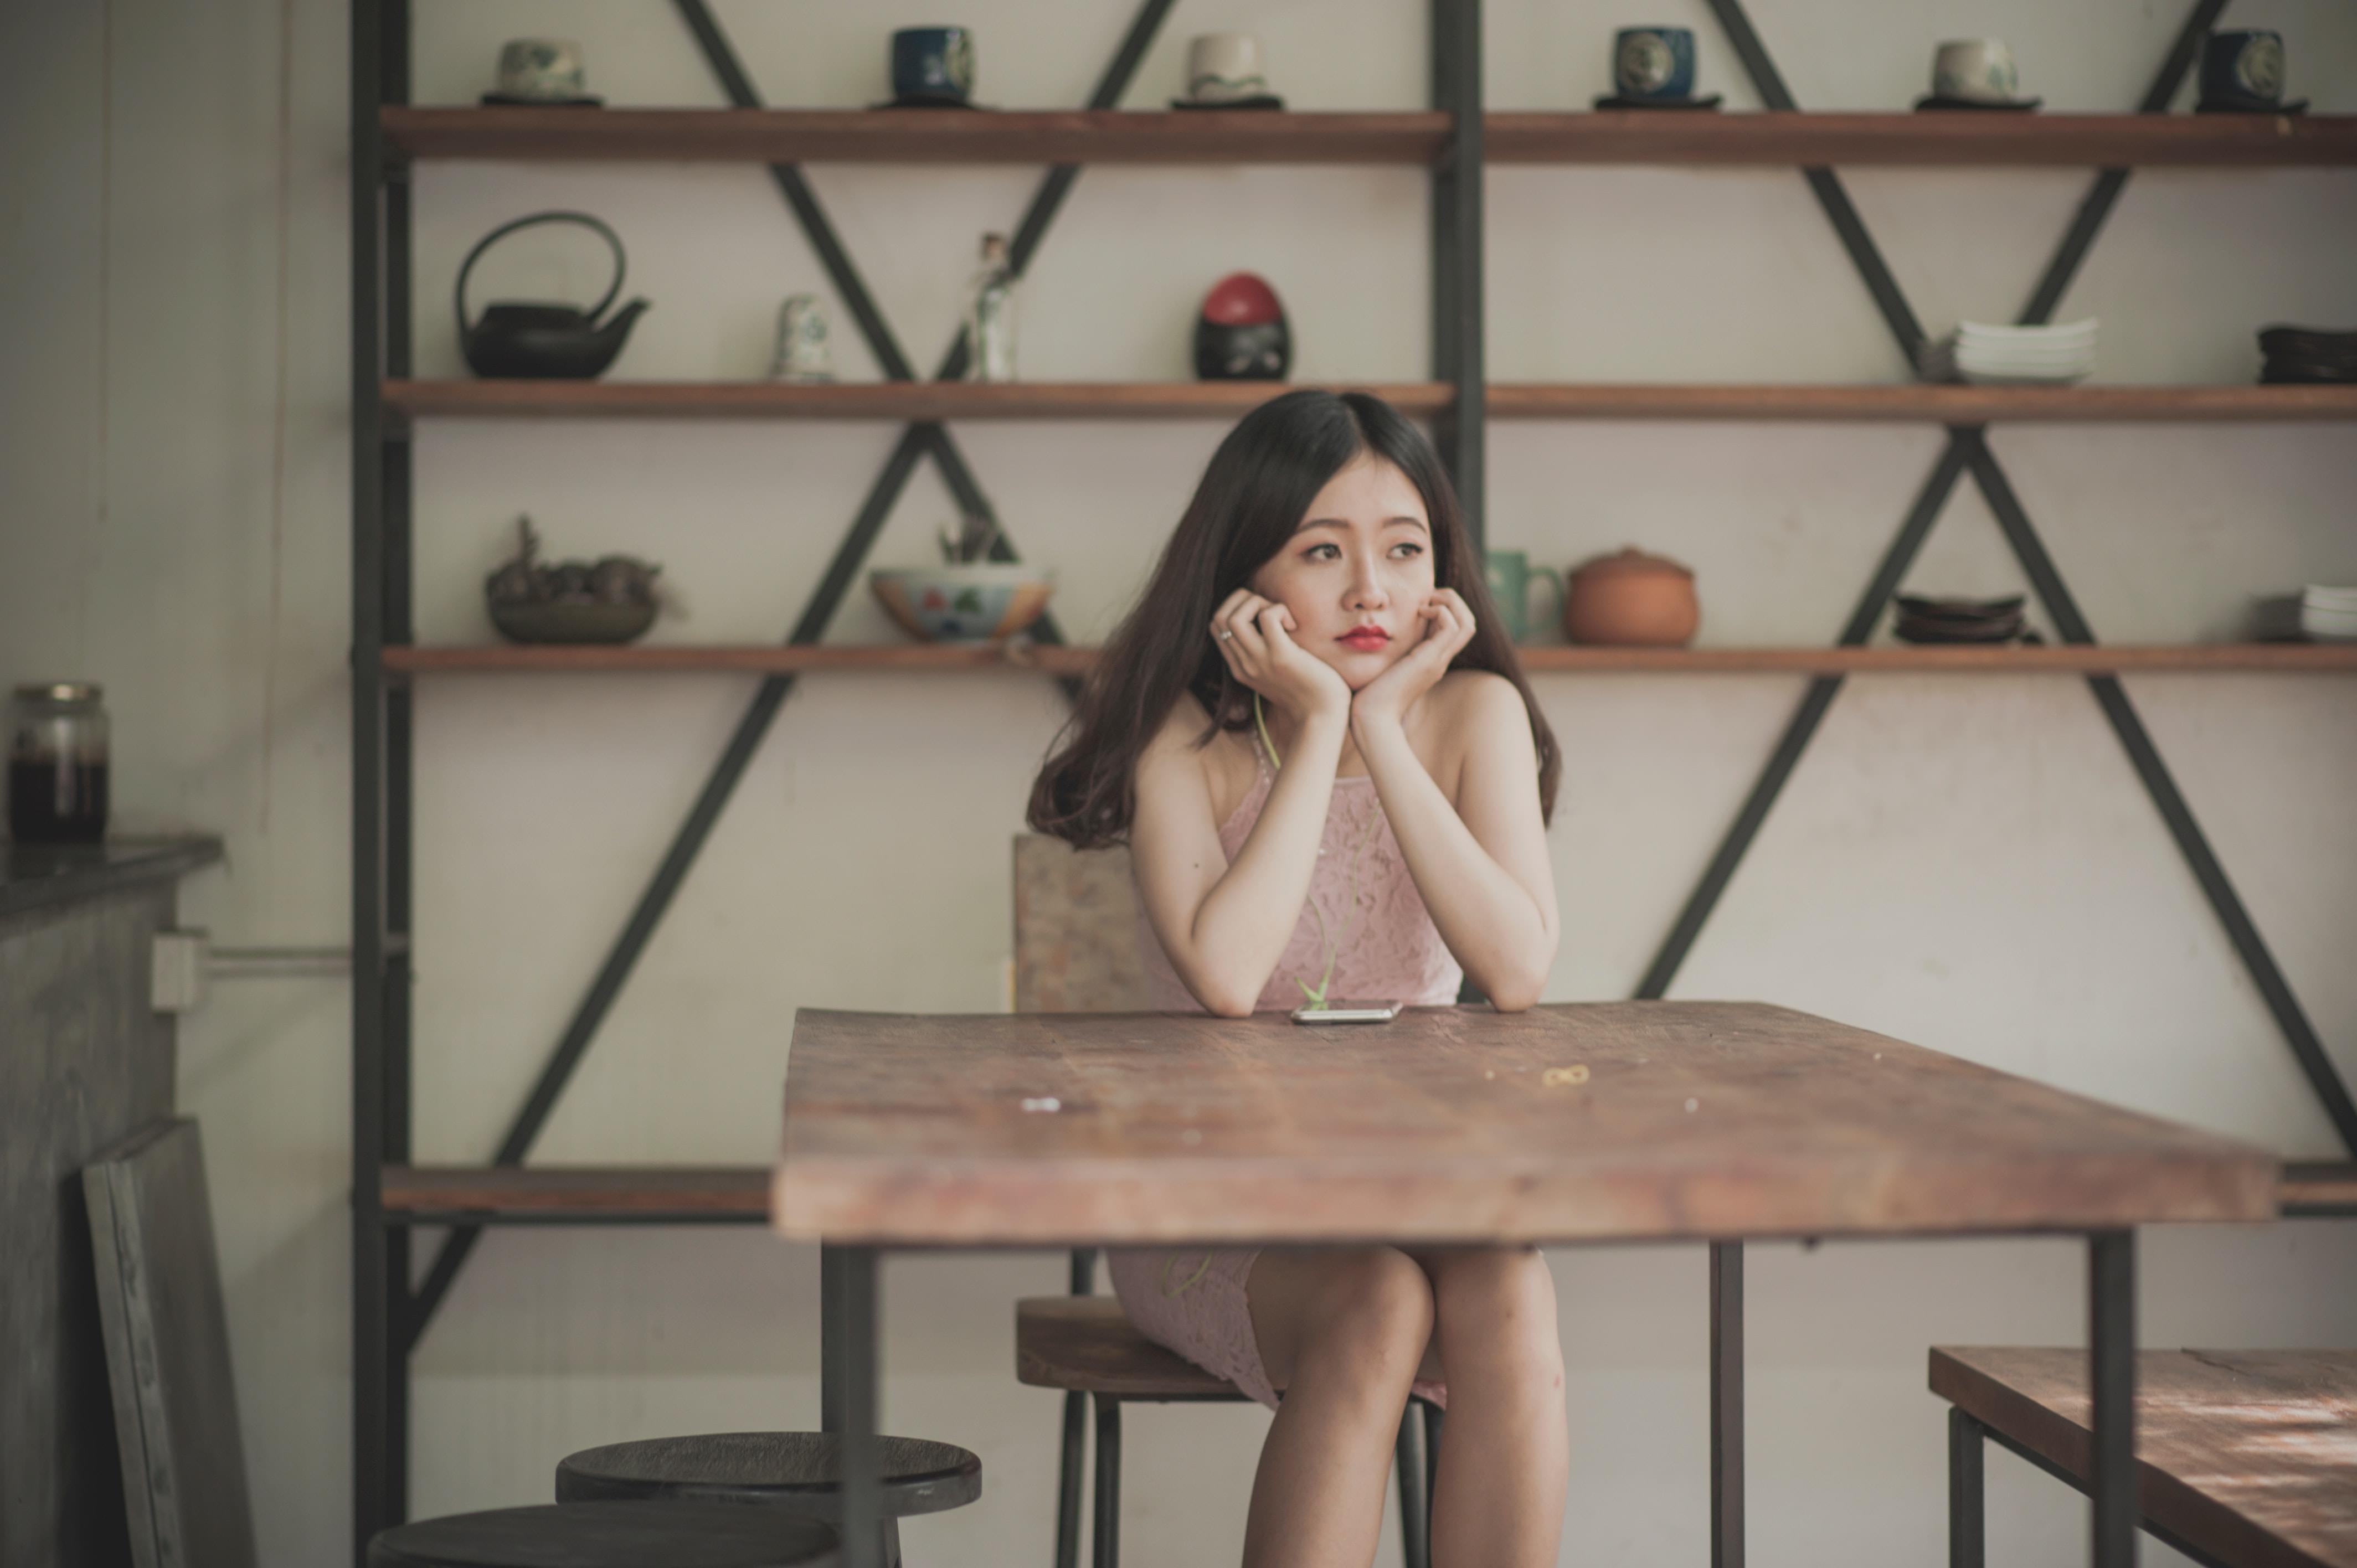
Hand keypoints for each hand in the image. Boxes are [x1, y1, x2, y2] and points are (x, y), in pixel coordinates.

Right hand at [1208, 589, 1350, 724]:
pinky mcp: (1280, 656)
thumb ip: (1263, 653)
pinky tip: (1294, 625)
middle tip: (1269, 609)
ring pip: (1234, 617)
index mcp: (1239, 668)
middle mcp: (1243, 664)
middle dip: (1242, 600)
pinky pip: (1267, 617)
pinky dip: (1279, 610)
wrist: (1322, 716)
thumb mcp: (1275, 673)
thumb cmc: (1307, 692)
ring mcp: (1259, 661)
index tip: (1261, 614)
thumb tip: (1266, 623)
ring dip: (1257, 602)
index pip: (1216, 627)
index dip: (1235, 608)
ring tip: (1280, 615)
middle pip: (1219, 617)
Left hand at [1350, 589, 1475, 734]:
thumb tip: (1374, 636)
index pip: (1455, 628)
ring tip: (1425, 601)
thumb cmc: (1369, 696)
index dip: (1444, 608)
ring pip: (1466, 622)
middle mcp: (1440, 660)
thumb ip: (1387, 652)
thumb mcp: (1381, 666)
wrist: (1371, 719)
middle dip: (1452, 600)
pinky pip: (1451, 626)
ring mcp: (1438, 661)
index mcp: (1431, 660)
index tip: (1420, 602)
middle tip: (1428, 595)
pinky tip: (1419, 612)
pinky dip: (1440, 611)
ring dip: (1449, 602)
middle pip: (1468, 623)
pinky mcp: (1429, 660)